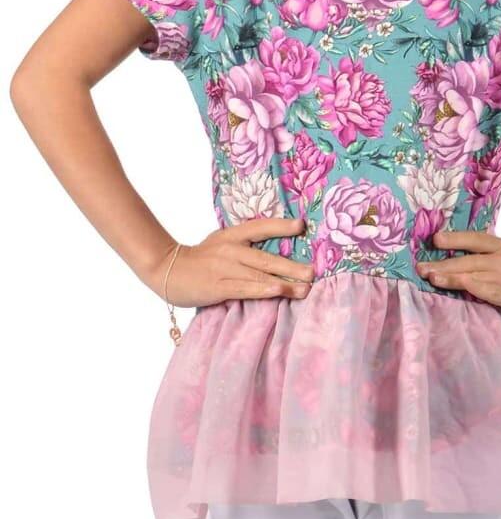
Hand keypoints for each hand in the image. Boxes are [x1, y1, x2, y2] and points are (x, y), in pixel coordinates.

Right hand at [146, 217, 314, 306]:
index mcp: (232, 235)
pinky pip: (245, 288)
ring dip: (285, 283)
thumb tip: (276, 255)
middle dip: (293, 266)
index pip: (261, 227)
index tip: (302, 225)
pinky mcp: (218, 286)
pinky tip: (278, 292)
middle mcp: (231, 249)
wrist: (167, 269)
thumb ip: (245, 247)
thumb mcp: (222, 244)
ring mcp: (225, 268)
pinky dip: (263, 291)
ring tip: (305, 289)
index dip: (281, 226)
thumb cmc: (200, 260)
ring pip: (260, 276)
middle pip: (267, 258)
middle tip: (314, 272)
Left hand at [416, 230, 500, 324]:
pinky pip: (492, 291)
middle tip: (421, 268)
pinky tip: (464, 285)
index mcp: (499, 247)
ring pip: (476, 274)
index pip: (474, 239)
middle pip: (469, 259)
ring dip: (453, 276)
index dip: (455, 238)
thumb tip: (441, 259)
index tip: (434, 240)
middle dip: (443, 263)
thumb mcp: (500, 261)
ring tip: (432, 277)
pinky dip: (477, 287)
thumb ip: (476, 258)